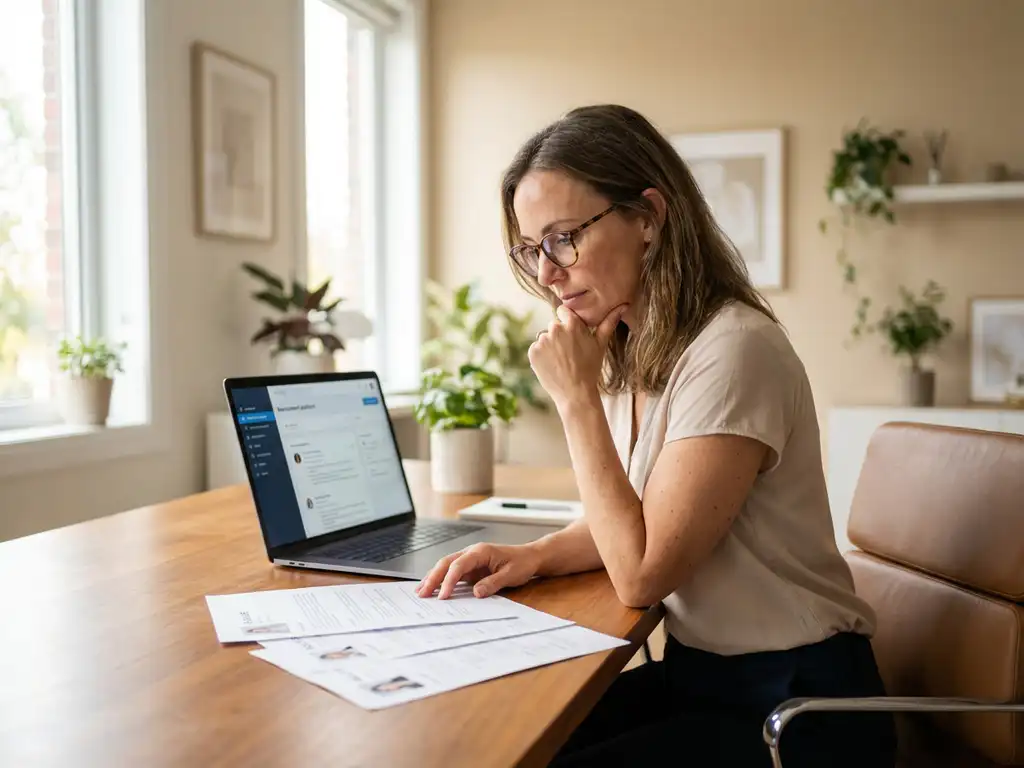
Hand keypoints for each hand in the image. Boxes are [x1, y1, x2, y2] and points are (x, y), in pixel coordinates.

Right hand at [415, 542, 541, 598]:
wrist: (530, 557)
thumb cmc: (522, 563)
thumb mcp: (511, 574)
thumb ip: (493, 583)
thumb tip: (476, 593)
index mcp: (480, 551)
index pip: (458, 565)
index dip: (449, 581)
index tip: (443, 596)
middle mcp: (471, 553)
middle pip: (446, 563)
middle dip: (433, 578)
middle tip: (422, 594)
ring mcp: (469, 560)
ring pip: (445, 566)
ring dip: (433, 578)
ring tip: (420, 591)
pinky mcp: (470, 568)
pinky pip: (452, 573)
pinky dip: (441, 580)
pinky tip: (432, 588)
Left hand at [528, 303, 627, 409]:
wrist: (575, 393)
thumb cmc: (590, 368)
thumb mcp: (601, 344)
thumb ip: (609, 322)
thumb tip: (624, 305)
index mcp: (572, 324)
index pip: (563, 311)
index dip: (568, 321)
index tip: (572, 334)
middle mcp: (555, 329)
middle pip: (554, 326)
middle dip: (560, 335)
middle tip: (569, 353)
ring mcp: (542, 340)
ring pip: (545, 337)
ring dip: (550, 346)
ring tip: (562, 361)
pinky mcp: (533, 352)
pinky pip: (536, 348)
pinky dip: (542, 356)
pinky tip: (552, 365)